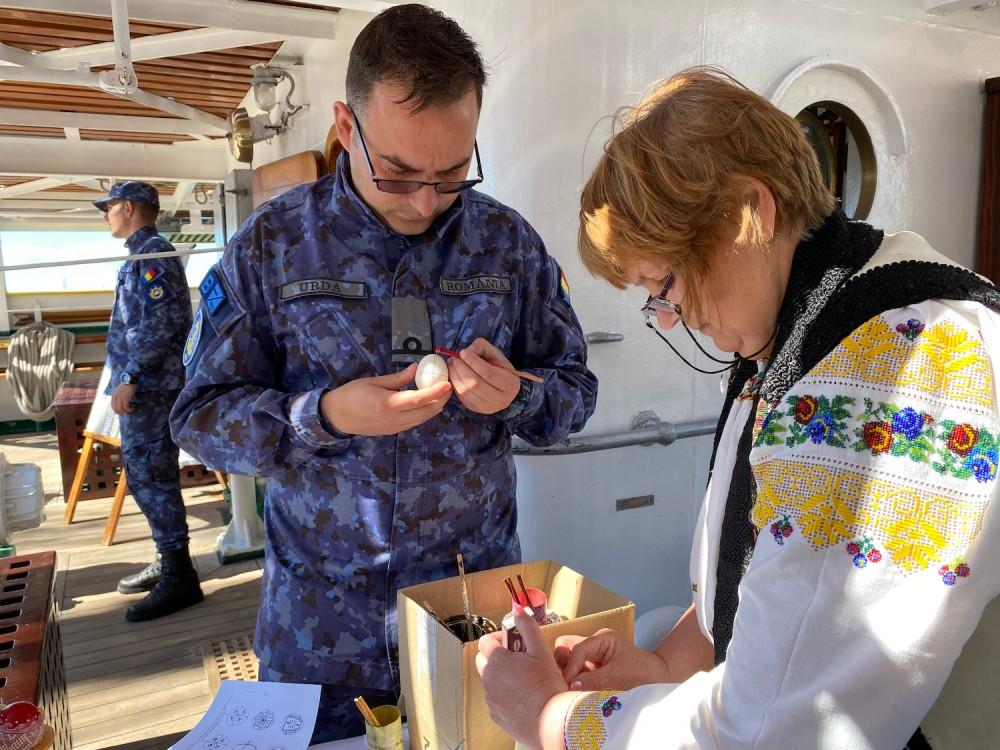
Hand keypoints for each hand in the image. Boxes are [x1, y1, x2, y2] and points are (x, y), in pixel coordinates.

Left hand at [111, 383, 137, 414]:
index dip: (117, 411)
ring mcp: (120, 398)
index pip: (113, 407)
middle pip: (116, 409)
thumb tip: (121, 402)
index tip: (122, 411)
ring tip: (131, 409)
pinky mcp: (125, 398)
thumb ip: (119, 396)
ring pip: (121, 409)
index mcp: (113, 395)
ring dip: (126, 411)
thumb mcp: (120, 390)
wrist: (130, 380)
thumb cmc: (127, 384)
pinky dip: (130, 409)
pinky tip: (133, 407)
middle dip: (121, 413)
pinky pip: (126, 407)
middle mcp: (115, 398)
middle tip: (126, 413)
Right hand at [320, 363, 451, 434]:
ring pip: (423, 418)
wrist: (337, 417)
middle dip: (440, 399)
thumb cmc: (352, 395)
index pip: (418, 400)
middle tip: (447, 384)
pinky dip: (424, 412)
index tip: (447, 383)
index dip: (435, 392)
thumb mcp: (373, 382)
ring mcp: (395, 428)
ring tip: (439, 391)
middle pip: (426, 412)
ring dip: (434, 406)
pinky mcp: (394, 431)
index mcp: (388, 405)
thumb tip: (416, 368)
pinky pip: (415, 422)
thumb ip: (398, 378)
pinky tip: (425, 401)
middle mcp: (394, 419)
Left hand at [448, 338, 519, 414]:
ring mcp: (487, 407)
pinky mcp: (475, 409)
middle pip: (475, 384)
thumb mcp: (495, 354)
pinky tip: (453, 374)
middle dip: (461, 369)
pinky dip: (454, 384)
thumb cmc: (498, 368)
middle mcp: (501, 399)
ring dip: (454, 375)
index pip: (488, 373)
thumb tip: (465, 353)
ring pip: (465, 391)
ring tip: (451, 364)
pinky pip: (460, 396)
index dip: (473, 362)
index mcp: (510, 384)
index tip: (462, 352)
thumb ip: (481, 348)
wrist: (501, 388)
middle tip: (454, 358)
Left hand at [476, 607, 574, 748]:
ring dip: (500, 675)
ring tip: (523, 678)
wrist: (551, 722)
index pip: (485, 642)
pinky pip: (495, 698)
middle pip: (483, 660)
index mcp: (496, 661)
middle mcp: (488, 679)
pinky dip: (504, 694)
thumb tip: (518, 611)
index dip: (498, 638)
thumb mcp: (541, 650)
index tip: (513, 642)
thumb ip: (527, 627)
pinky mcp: (495, 714)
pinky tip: (522, 695)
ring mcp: (491, 699)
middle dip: (496, 656)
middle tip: (517, 659)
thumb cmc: (547, 686)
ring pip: (489, 680)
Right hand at [555, 628, 670, 690]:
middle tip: (564, 683)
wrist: (658, 680)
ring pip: (568, 659)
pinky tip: (573, 692)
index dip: (570, 667)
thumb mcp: (618, 677)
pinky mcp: (592, 668)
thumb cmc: (642, 674)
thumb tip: (571, 685)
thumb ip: (594, 681)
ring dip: (567, 673)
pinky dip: (573, 680)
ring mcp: (592, 656)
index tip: (567, 685)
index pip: (578, 649)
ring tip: (568, 689)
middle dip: (563, 664)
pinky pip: (576, 671)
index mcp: (602, 638)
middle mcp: (594, 645)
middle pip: (567, 647)